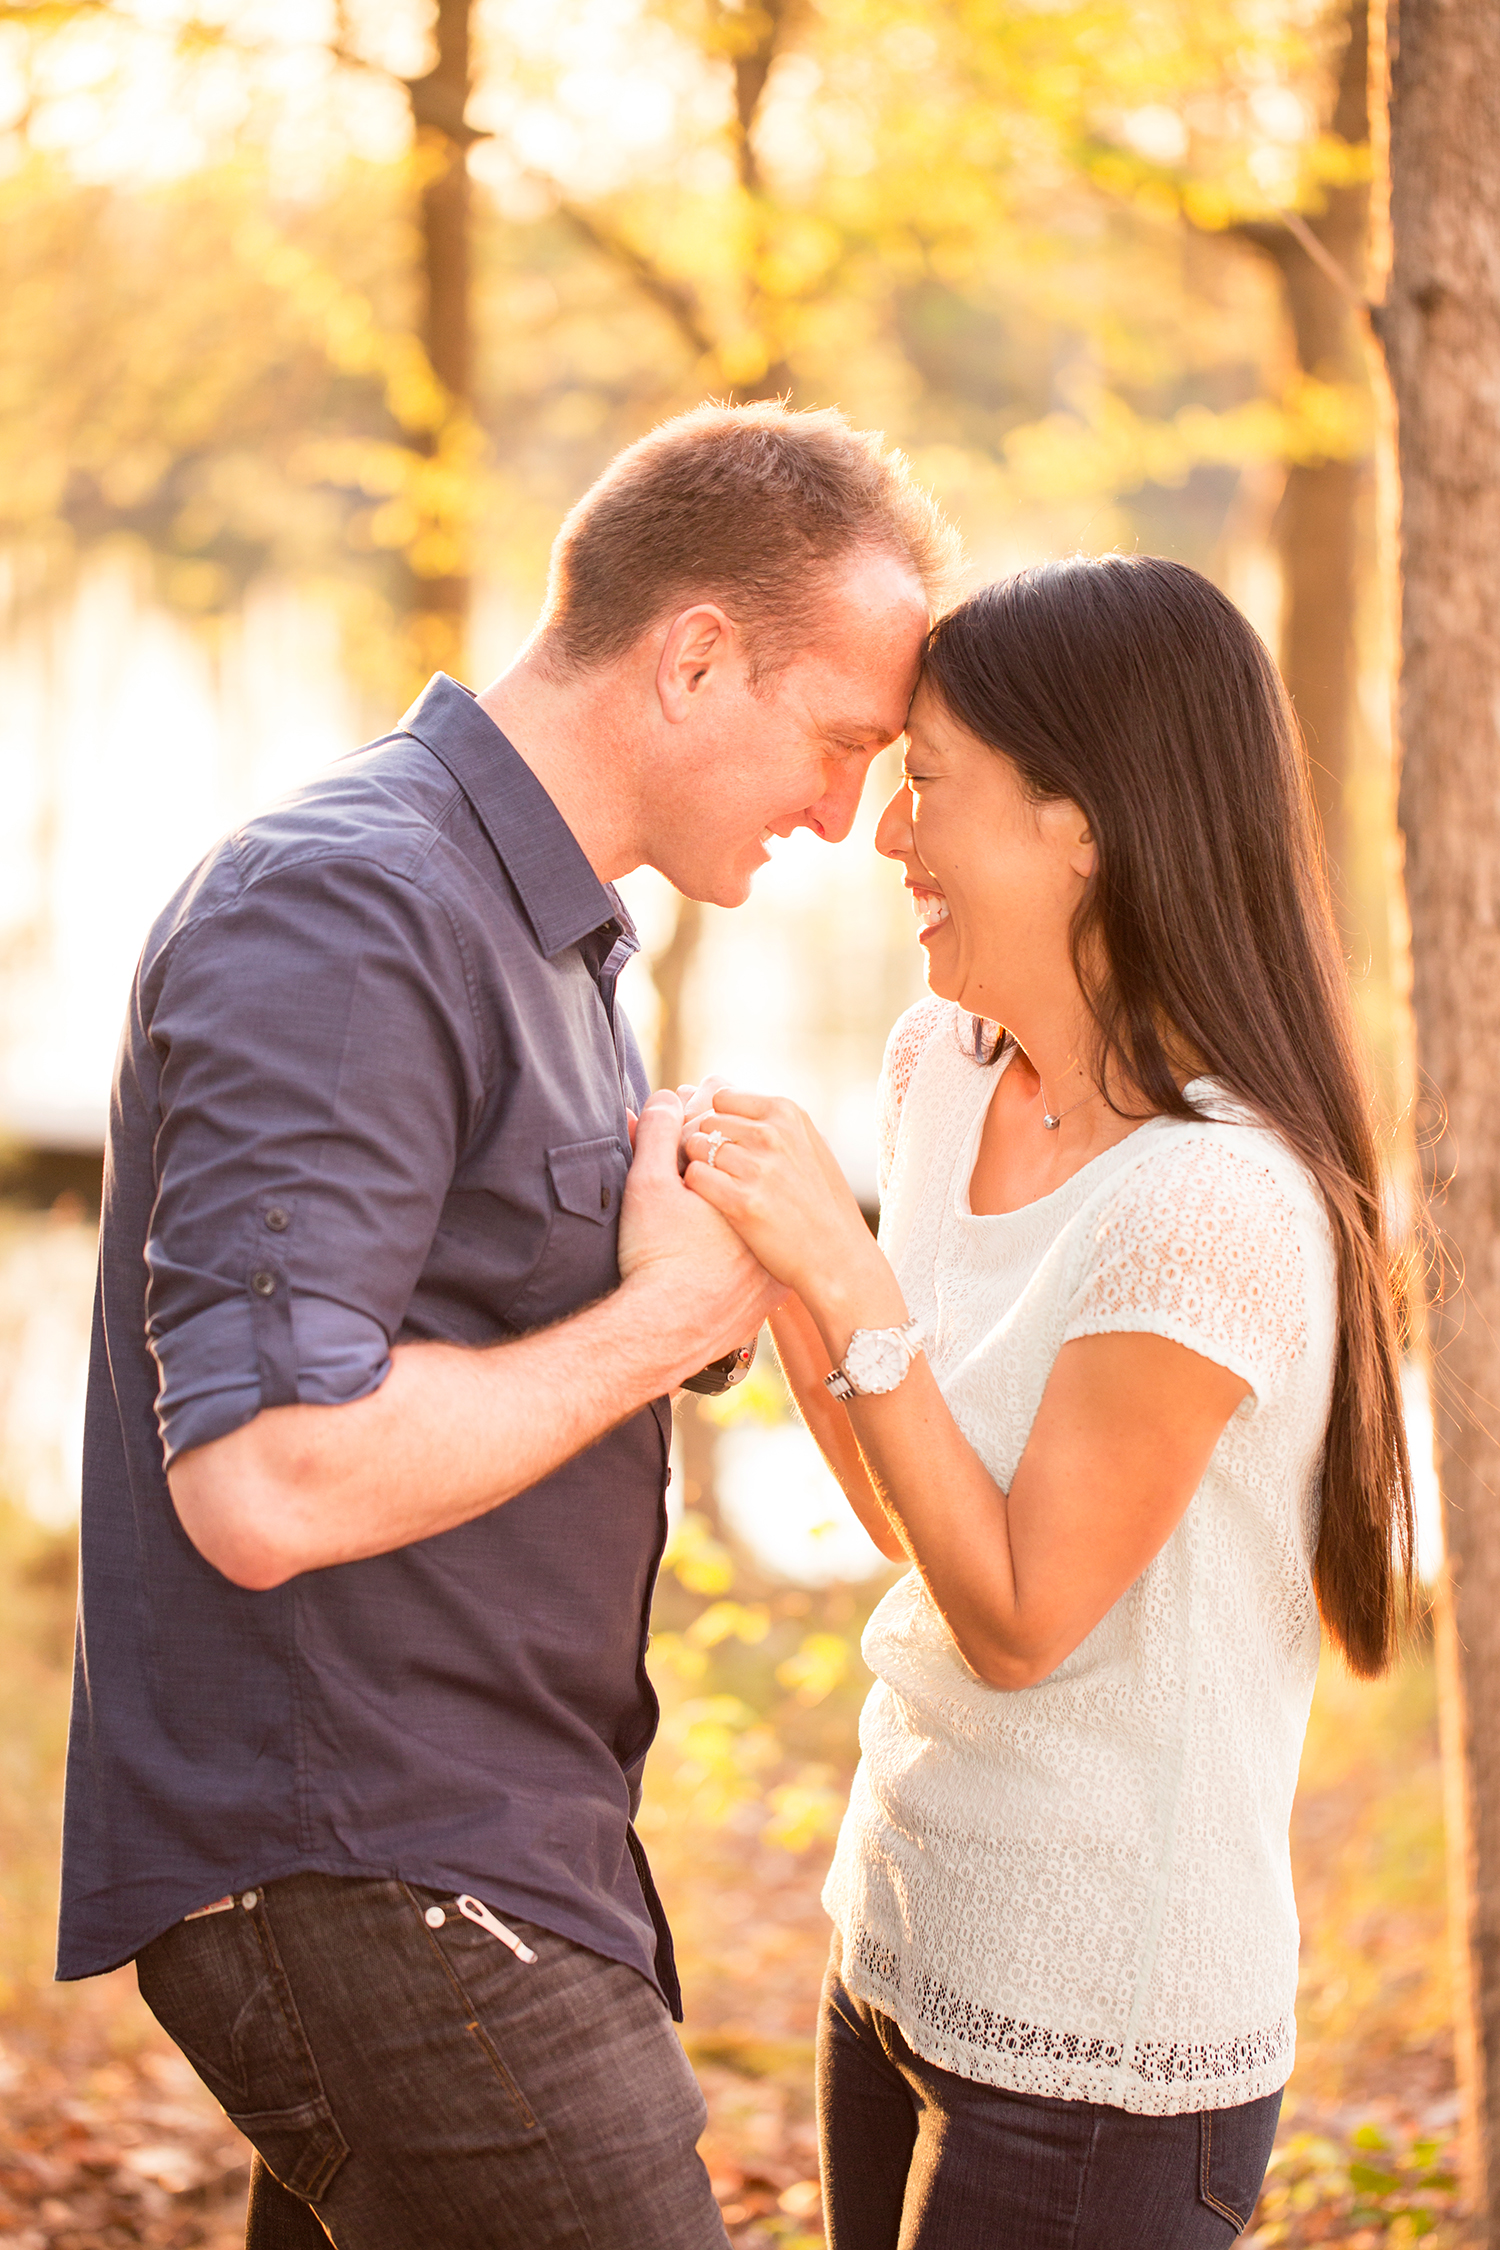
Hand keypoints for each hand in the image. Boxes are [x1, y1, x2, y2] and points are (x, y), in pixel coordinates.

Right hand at [619, 1090, 786, 1372]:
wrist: (665, 1331)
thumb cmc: (654, 1256)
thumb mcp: (648, 1186)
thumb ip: (656, 1136)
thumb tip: (664, 1099)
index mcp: (752, 1190)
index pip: (736, 1148)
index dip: (702, 1138)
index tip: (682, 1137)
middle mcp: (773, 1226)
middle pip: (751, 1186)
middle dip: (722, 1175)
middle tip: (685, 1176)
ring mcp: (776, 1263)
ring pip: (757, 1228)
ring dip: (734, 1216)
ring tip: (695, 1220)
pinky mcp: (769, 1297)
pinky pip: (757, 1266)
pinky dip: (739, 1258)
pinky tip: (712, 1256)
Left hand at [683, 1091, 899, 1335]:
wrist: (836, 1256)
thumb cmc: (819, 1202)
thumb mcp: (807, 1145)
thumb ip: (771, 1122)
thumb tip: (720, 1098)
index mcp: (787, 1113)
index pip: (722, 1097)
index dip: (717, 1121)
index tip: (725, 1145)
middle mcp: (772, 1134)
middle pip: (706, 1122)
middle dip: (707, 1144)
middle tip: (721, 1172)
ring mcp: (758, 1167)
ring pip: (696, 1147)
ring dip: (700, 1167)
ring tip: (721, 1188)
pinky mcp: (742, 1202)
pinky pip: (695, 1176)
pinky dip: (698, 1189)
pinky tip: (715, 1203)